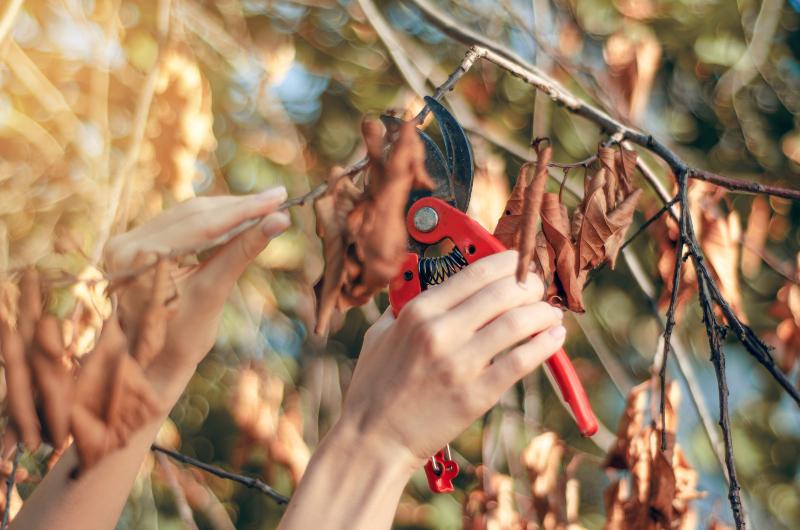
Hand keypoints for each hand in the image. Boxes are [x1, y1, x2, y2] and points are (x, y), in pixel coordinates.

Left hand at [103, 187, 290, 389]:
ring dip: (227, 209)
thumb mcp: (214, 291)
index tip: (277, 199)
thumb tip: (279, 220)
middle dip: (238, 206)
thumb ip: (243, 250)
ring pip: (187, 214)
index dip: (243, 210)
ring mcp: (127, 241)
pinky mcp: (135, 243)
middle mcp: (126, 243)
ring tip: (265, 204)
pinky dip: (211, 220)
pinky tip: (239, 214)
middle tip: (277, 197)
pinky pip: (179, 223)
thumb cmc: (181, 338)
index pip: (201, 224)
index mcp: (139, 257)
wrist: (150, 363)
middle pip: (193, 213)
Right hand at [339, 250, 565, 466]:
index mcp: (419, 311)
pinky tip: (554, 336)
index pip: (476, 272)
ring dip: (542, 312)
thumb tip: (431, 284)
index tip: (519, 262)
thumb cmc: (375, 385)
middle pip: (503, 292)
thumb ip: (406, 306)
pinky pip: (521, 361)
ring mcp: (460, 364)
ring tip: (550, 312)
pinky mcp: (476, 394)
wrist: (374, 438)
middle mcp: (440, 332)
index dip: (507, 262)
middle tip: (538, 289)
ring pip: (517, 323)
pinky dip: (545, 345)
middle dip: (530, 285)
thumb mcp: (380, 333)